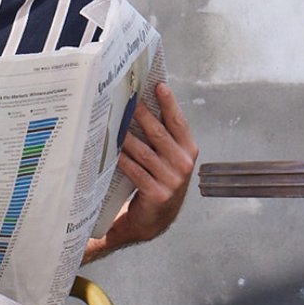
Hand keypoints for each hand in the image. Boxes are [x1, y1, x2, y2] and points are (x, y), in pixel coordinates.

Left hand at [82, 83, 197, 262]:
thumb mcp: (169, 157)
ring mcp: (172, 181)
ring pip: (146, 153)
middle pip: (159, 135)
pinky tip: (114, 153)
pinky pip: (137, 173)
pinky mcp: (157, 194)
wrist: (157, 218)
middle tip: (128, 101)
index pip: (178, 123)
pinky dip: (125, 162)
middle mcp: (184, 165)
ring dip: (128, 138)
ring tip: (115, 124)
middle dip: (143, 116)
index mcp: (189, 151)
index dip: (169, 103)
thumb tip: (145, 104)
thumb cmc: (161, 181)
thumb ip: (163, 135)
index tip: (159, 86)